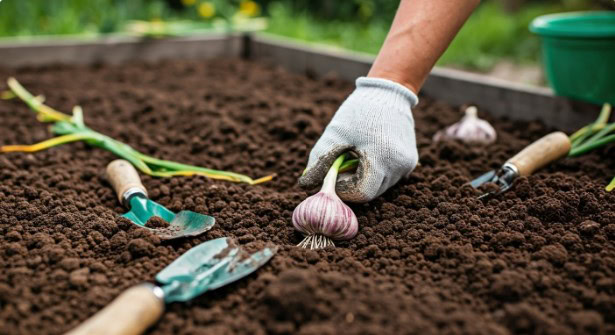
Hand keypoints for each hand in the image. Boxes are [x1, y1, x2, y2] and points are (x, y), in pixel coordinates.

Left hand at [299, 77, 418, 202]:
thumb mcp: (334, 134)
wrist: (388, 92)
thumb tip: (306, 185)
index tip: (334, 176)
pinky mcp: (410, 162)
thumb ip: (319, 162)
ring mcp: (407, 165)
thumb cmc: (358, 112)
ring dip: (365, 179)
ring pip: (380, 187)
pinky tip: (370, 154)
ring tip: (357, 156)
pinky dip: (376, 172)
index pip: (361, 193)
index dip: (344, 189)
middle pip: (371, 193)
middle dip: (353, 184)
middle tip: (343, 165)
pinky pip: (389, 177)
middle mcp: (399, 165)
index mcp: (381, 158)